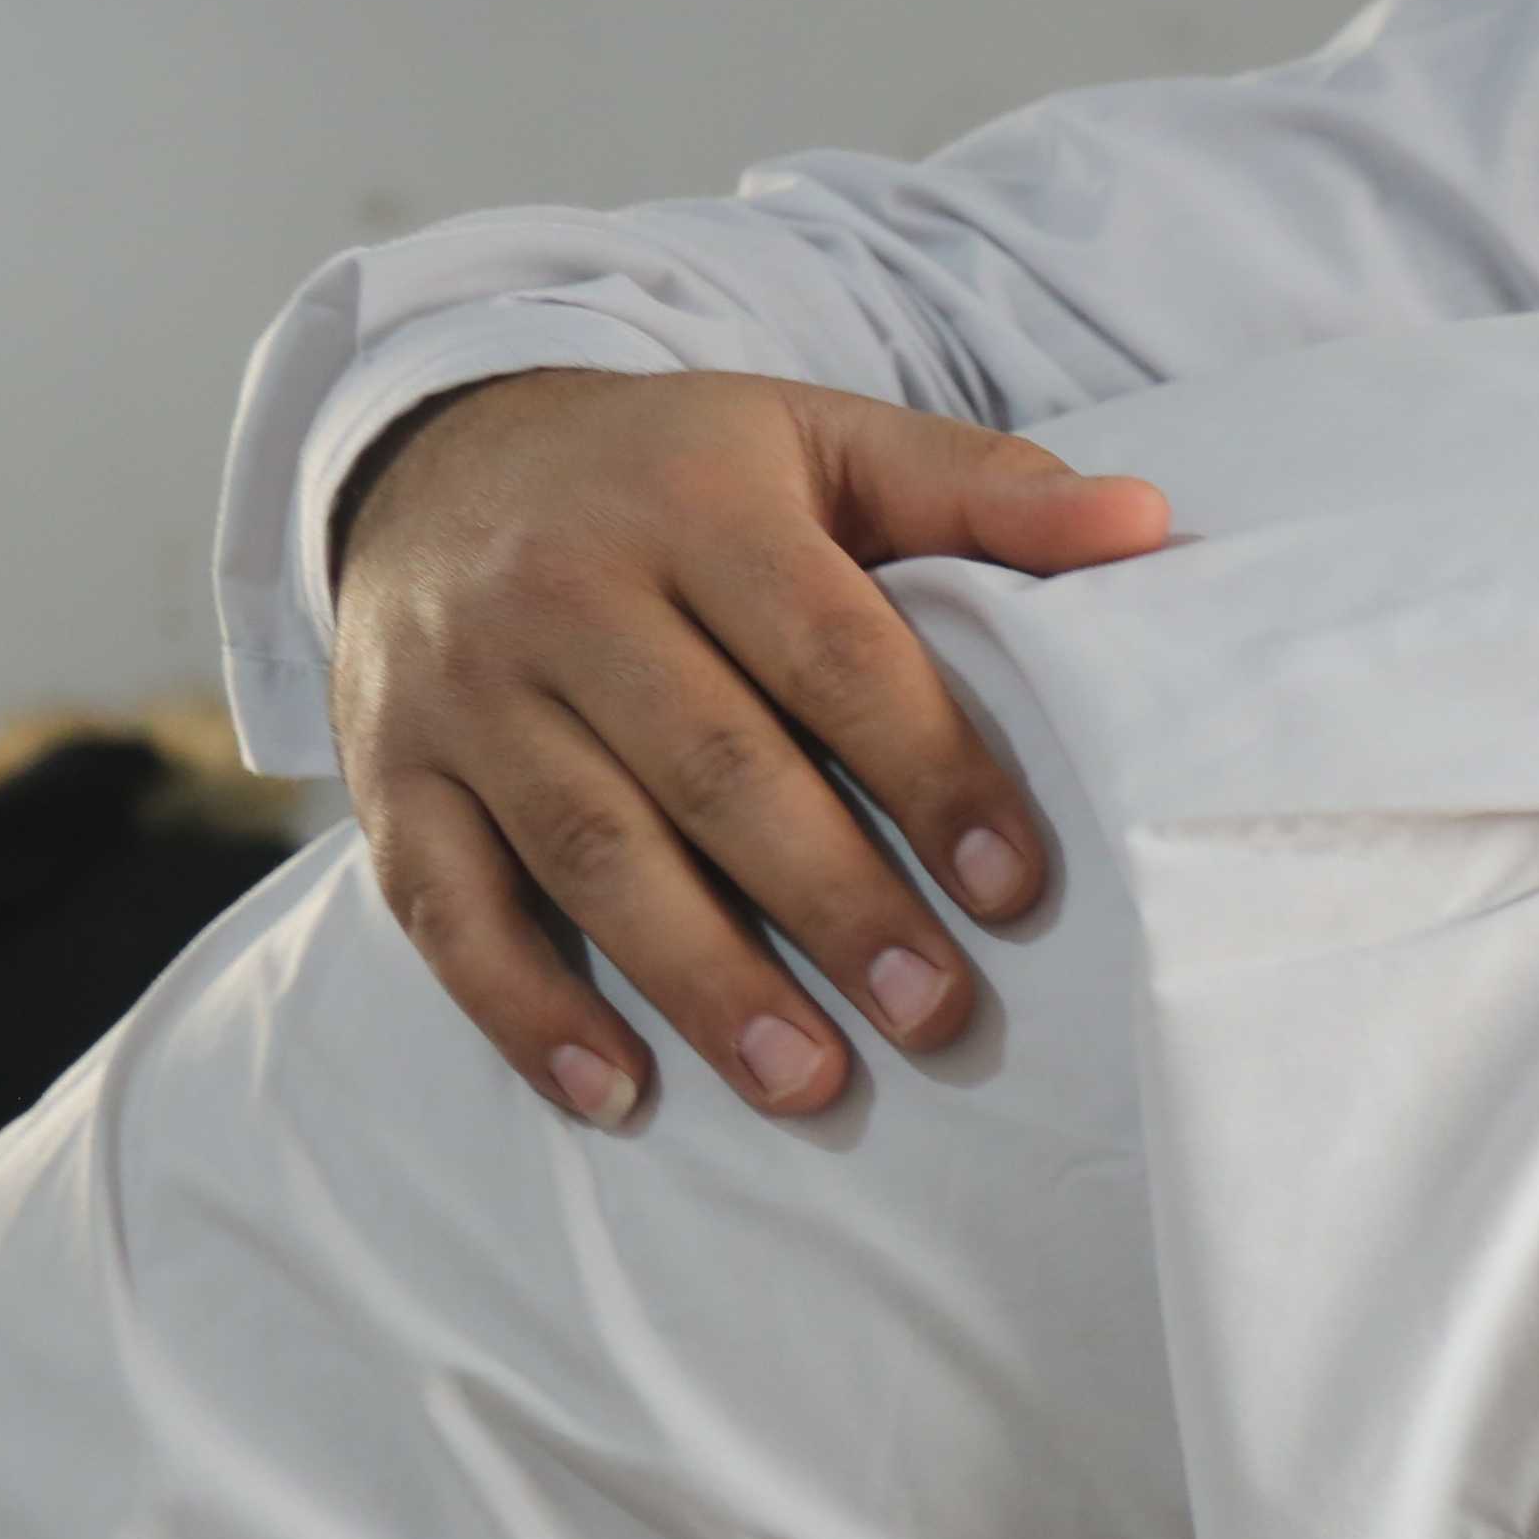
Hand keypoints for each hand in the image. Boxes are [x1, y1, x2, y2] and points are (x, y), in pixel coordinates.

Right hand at [326, 368, 1172, 1125]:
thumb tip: (1146, 525)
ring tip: (809, 1082)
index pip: (828, 650)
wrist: (439, 457)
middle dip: (830, 901)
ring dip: (700, 979)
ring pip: (588, 849)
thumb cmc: (681, 479)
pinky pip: (446, 906)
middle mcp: (563, 592)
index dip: (928, 771)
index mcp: (693, 504)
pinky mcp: (392, 772)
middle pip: (711, 765)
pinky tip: (618, 1094)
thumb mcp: (826, 444)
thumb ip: (984, 492)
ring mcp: (464, 689)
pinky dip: (525, 1011)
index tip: (1016, 888)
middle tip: (934, 1012)